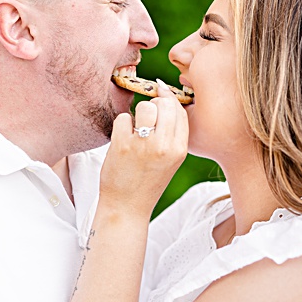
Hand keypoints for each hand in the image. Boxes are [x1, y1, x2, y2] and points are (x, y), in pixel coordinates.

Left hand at [100, 81, 188, 216]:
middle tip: (146, 117)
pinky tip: (122, 139)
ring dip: (138, 113)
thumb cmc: (147, 181)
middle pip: (164, 104)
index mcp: (179, 150)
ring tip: (134, 130)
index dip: (170, 100)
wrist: (127, 206)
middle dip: (154, 105)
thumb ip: (171, 135)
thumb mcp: (170, 161)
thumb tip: (165, 101)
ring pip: (145, 106)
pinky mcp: (122, 145)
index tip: (161, 94)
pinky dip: (121, 125)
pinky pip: (123, 118)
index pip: (180, 112)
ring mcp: (143, 145)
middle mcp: (164, 146)